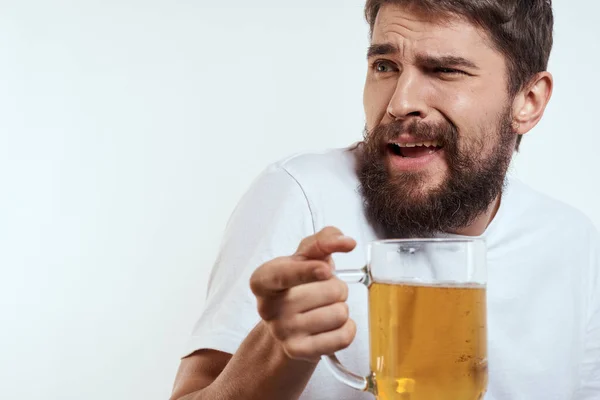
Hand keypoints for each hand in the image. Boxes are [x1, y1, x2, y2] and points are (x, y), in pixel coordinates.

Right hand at [250, 227, 356, 361]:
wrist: (289, 324)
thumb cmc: (299, 283)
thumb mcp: (305, 257)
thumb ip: (324, 240)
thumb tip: (346, 241)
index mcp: (263, 279)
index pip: (284, 274)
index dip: (306, 271)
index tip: (325, 269)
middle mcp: (267, 308)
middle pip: (330, 290)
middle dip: (337, 287)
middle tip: (322, 292)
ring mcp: (281, 332)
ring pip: (340, 313)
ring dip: (341, 308)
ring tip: (324, 308)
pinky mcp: (298, 351)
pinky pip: (343, 336)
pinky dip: (347, 329)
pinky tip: (331, 326)